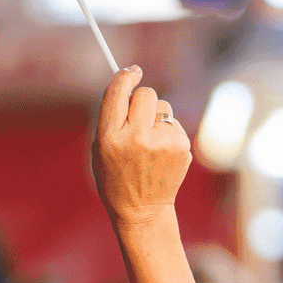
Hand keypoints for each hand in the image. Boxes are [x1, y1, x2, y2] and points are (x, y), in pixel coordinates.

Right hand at [92, 67, 191, 228]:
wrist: (142, 211)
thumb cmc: (116, 176)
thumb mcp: (100, 149)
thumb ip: (112, 117)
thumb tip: (130, 80)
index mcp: (109, 138)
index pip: (117, 93)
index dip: (126, 76)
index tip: (133, 71)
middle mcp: (136, 138)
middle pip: (146, 94)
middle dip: (142, 99)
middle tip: (138, 116)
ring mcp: (162, 143)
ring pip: (163, 107)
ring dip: (157, 117)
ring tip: (150, 143)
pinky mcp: (181, 148)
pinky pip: (174, 124)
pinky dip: (168, 133)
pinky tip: (161, 154)